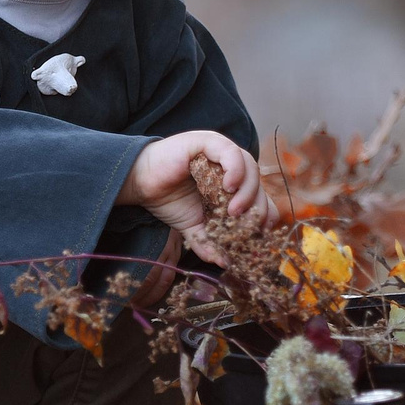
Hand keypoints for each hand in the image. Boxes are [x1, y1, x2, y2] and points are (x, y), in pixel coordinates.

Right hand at [120, 131, 271, 264]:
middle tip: (245, 226)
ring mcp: (221, 152)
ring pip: (250, 167)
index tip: (258, 235)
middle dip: (257, 208)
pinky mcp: (208, 142)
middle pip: (258, 184)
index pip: (260, 198)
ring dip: (247, 192)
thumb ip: (210, 244)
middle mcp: (231, 167)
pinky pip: (231, 153)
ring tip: (234, 210)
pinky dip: (236, 170)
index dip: (264, 216)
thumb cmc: (167, 200)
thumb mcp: (193, 228)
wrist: (140, 183)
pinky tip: (228, 186)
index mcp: (232, 185)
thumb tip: (225, 263)